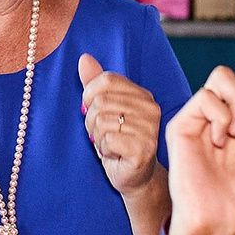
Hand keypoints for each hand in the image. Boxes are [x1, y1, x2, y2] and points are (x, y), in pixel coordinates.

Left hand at [79, 53, 163, 197]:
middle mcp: (150, 108)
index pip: (106, 80)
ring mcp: (149, 129)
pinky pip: (108, 140)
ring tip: (110, 145)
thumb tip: (84, 58)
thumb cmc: (117, 143)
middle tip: (101, 134)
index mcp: (142, 95)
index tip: (93, 112)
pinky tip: (114, 155)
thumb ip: (95, 84)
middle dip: (91, 121)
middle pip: (101, 102)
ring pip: (102, 121)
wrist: (134, 177)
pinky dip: (103, 149)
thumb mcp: (104, 110)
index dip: (89, 96)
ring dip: (97, 137)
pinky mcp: (143, 148)